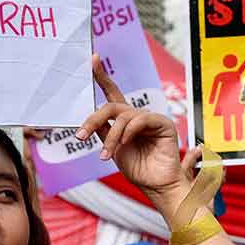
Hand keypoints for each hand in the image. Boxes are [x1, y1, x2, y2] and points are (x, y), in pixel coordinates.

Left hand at [76, 56, 186, 214]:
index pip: (112, 93)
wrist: (156, 186)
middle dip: (93, 119)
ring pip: (122, 116)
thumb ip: (103, 131)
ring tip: (107, 155)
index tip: (93, 59)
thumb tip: (88, 118)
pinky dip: (127, 132)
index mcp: (125, 120)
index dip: (102, 76)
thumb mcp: (112, 149)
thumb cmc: (138, 169)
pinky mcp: (163, 123)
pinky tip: (124, 145)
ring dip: (111, 137)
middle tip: (81, 136)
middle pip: (111, 105)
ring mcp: (150, 118)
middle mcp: (137, 116)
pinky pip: (139, 120)